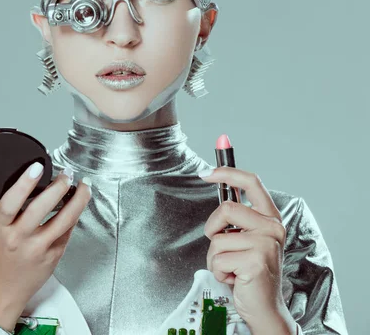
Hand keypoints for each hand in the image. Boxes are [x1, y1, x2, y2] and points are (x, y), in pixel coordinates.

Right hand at [0, 162, 91, 331]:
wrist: (2, 286)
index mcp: (0, 226)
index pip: (11, 202)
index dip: (25, 183)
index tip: (37, 167)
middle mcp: (19, 237)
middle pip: (40, 209)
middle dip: (57, 187)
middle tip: (66, 173)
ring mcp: (38, 248)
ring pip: (63, 220)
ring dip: (77, 201)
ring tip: (84, 186)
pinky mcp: (53, 256)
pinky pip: (68, 232)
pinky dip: (76, 215)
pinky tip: (79, 203)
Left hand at [200, 167, 296, 334]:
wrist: (264, 307)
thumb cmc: (250, 273)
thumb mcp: (247, 240)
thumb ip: (237, 219)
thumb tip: (219, 185)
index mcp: (270, 218)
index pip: (251, 182)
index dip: (227, 172)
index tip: (206, 171)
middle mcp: (272, 228)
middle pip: (226, 208)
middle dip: (213, 228)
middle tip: (221, 247)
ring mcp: (265, 244)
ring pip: (217, 238)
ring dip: (215, 257)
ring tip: (231, 268)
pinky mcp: (255, 262)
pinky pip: (217, 259)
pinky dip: (218, 271)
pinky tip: (233, 278)